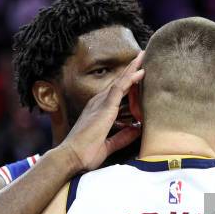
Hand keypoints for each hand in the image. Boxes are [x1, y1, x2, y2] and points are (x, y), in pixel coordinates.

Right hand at [61, 52, 143, 170]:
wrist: (71, 157)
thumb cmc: (85, 154)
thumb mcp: (108, 145)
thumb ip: (122, 137)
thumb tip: (136, 130)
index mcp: (98, 112)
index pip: (116, 94)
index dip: (127, 83)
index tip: (138, 74)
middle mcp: (98, 104)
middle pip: (118, 83)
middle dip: (130, 70)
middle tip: (142, 57)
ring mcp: (100, 104)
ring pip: (120, 82)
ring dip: (132, 69)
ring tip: (143, 56)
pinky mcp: (104, 107)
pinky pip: (119, 89)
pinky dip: (130, 79)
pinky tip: (140, 71)